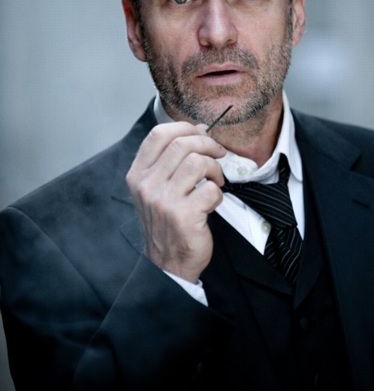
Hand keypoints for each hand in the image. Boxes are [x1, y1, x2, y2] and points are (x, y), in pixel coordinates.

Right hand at [126, 122, 226, 282]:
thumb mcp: (156, 189)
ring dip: (214, 169)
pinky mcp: (184, 216)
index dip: (184, 127)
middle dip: (208, 145)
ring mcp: (164, 201)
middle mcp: (147, 186)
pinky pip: (210, 189)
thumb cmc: (167, 222)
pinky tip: (212, 203)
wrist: (168, 263)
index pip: (159, 134)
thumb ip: (171, 160)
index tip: (201, 134)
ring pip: (197, 163)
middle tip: (218, 154)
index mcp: (137, 175)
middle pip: (182, 144)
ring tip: (215, 180)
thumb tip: (198, 130)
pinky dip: (218, 193)